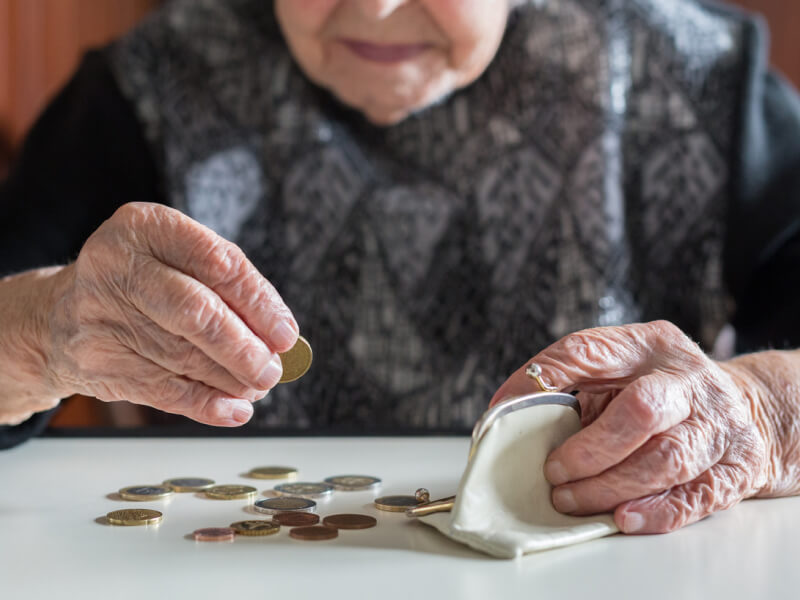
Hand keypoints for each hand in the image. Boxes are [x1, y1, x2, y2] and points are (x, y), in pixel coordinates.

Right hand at [43, 202, 297, 425]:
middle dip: (243, 348)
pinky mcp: (95, 361)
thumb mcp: (175, 260)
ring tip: (257, 387)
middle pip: (196, 312)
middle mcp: (116, 265)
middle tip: (272, 370)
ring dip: (230, 379)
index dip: (259, 303)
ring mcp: (100, 315)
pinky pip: (162, 390)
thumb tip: (278, 337)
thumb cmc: (140, 283)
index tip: (286, 334)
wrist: (59, 315)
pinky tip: (232, 409)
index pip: (217, 263)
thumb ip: (226, 287)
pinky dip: (205, 404)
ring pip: (183, 356)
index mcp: (145, 226)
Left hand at [490, 321, 771, 533]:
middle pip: (641, 410)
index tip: (504, 410)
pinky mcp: (735, 467)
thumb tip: (507, 413)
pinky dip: (655, 512)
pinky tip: (621, 517)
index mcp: (648, 345)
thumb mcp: (622, 368)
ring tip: (570, 499)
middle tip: (552, 471)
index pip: (588, 351)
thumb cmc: (661, 390)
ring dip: (610, 486)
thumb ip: (573, 383)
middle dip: (589, 449)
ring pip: (666, 459)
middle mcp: (687, 379)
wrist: (745, 409)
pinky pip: (695, 496)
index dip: (542, 379)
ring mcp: (717, 423)